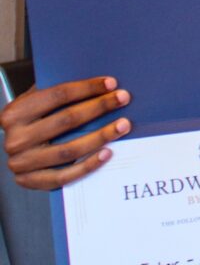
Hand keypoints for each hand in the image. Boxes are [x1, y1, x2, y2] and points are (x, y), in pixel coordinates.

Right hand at [1, 77, 131, 188]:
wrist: (11, 154)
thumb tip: (96, 83)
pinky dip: (88, 165)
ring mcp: (22, 163)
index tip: (111, 83)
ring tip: (123, 125)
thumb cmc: (29, 124)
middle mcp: (16, 138)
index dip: (87, 88)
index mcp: (15, 114)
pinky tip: (108, 153)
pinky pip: (65, 175)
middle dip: (99, 107)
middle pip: (66, 120)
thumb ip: (55, 94)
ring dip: (101, 136)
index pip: (56, 95)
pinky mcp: (31, 181)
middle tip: (123, 99)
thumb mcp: (34, 104)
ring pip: (70, 149)